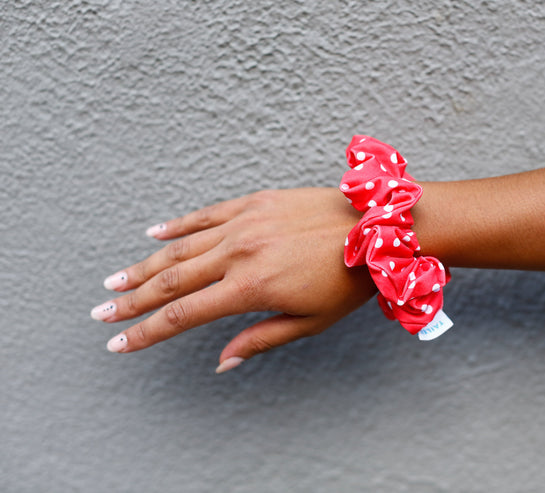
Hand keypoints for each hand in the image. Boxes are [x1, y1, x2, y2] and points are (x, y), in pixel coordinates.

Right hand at [91, 188, 376, 372]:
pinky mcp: (255, 202)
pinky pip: (207, 214)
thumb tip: (222, 362)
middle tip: (102, 313)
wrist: (381, 228)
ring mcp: (245, 222)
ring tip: (116, 279)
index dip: (147, 332)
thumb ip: (260, 339)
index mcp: (251, 287)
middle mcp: (240, 252)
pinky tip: (155, 234)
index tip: (119, 344)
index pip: (184, 315)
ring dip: (145, 265)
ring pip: (182, 247)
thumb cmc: (350, 279)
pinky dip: (178, 225)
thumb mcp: (310, 321)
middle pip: (172, 280)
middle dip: (133, 300)